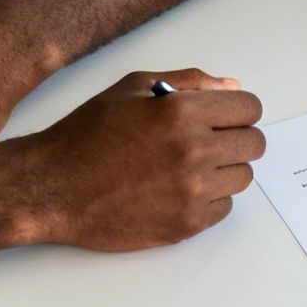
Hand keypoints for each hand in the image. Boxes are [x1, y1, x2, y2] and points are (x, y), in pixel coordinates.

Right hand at [19, 70, 262, 251]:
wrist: (52, 187)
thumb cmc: (87, 134)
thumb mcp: (133, 88)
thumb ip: (189, 82)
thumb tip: (231, 88)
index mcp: (183, 112)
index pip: (249, 108)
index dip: (237, 110)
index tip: (224, 116)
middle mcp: (194, 151)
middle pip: (254, 145)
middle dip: (236, 138)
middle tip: (210, 140)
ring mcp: (192, 191)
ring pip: (242, 177)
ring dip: (223, 169)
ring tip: (189, 166)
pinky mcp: (186, 224)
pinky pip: (224, 208)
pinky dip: (209, 198)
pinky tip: (179, 189)